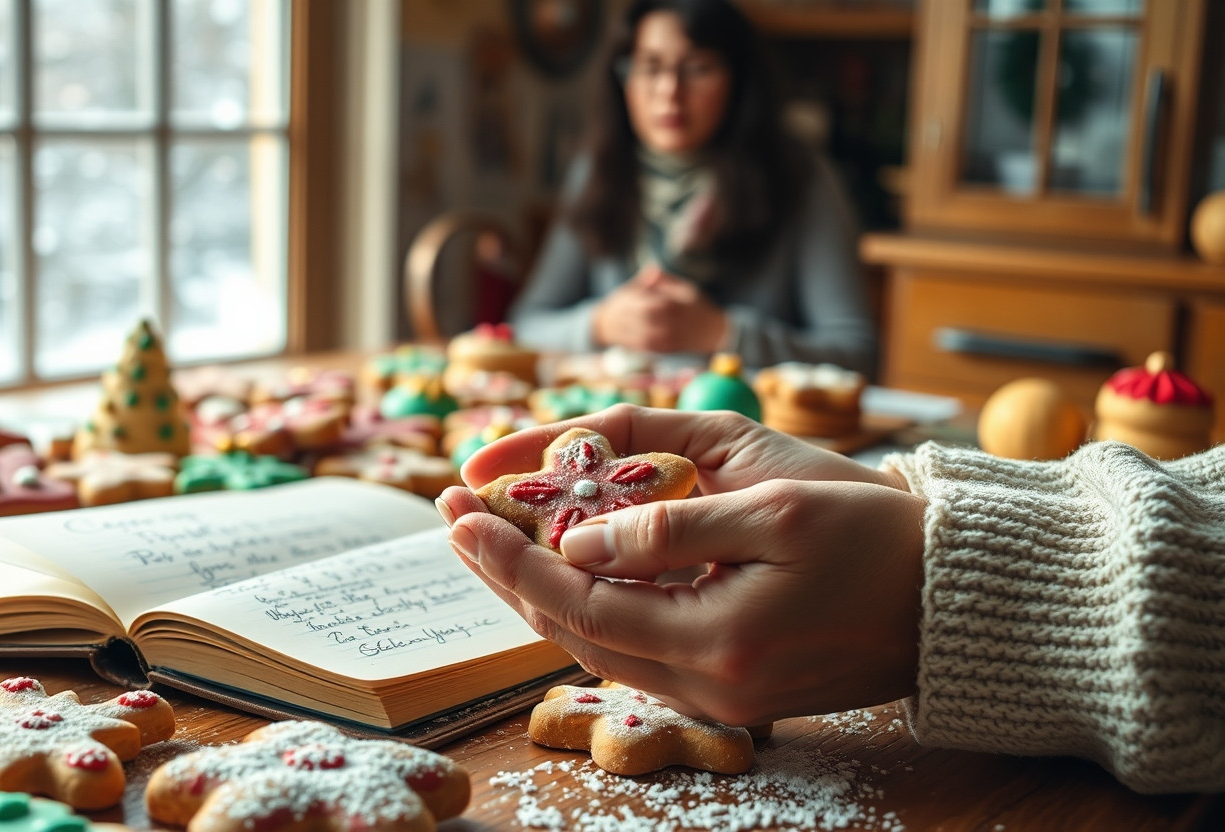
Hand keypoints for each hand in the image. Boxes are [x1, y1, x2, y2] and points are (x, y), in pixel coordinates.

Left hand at [439, 405, 923, 724]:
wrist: (953, 602)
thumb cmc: (875, 540)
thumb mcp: (772, 509)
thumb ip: (669, 526)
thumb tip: (578, 535)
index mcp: (716, 643)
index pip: (577, 602)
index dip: (510, 555)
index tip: (459, 507)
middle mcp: (706, 685)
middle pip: (571, 632)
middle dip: (505, 571)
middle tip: (453, 514)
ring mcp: (717, 694)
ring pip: (596, 644)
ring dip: (539, 587)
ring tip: (493, 532)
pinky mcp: (730, 686)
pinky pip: (634, 648)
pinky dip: (589, 604)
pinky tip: (565, 564)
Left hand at [592, 264, 727, 352]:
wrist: (713, 332)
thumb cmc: (697, 306)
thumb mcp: (684, 287)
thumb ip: (664, 280)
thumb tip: (649, 270)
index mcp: (673, 304)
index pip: (644, 300)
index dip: (633, 297)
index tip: (627, 293)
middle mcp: (670, 322)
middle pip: (639, 317)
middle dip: (626, 311)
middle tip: (619, 307)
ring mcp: (667, 338)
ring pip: (638, 333)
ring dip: (626, 326)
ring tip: (621, 319)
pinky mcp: (664, 349)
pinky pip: (643, 345)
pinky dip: (632, 339)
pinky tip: (627, 331)